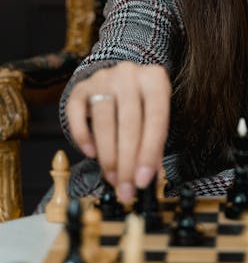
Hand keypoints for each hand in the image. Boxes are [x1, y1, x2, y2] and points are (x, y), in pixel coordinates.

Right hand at [66, 62, 170, 203]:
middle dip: (127, 162)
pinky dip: (83, 136)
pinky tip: (91, 153)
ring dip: (108, 155)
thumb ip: (154, 145)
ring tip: (112, 178)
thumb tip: (147, 179)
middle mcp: (129, 74)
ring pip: (104, 121)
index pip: (156, 118)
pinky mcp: (81, 87)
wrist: (121, 78)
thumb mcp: (155, 117)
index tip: (143, 181)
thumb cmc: (143, 104)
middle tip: (125, 189)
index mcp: (155, 79)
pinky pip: (77, 114)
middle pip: (129, 122)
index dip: (149, 152)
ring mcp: (103, 78)